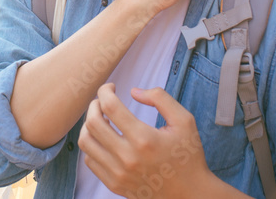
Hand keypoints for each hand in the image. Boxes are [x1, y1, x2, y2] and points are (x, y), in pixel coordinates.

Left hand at [78, 84, 214, 198]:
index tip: (111, 87)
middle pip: (93, 123)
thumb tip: (133, 91)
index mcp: (144, 139)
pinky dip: (92, 144)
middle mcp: (127, 157)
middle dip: (94, 105)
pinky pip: (90, 160)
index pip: (110, 107)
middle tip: (102, 101)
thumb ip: (160, 99)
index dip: (105, 91)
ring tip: (100, 118)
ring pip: (86, 142)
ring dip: (88, 124)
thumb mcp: (184, 120)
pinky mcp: (114, 184)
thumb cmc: (188, 155)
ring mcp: (118, 173)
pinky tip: (103, 138)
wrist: (190, 194)